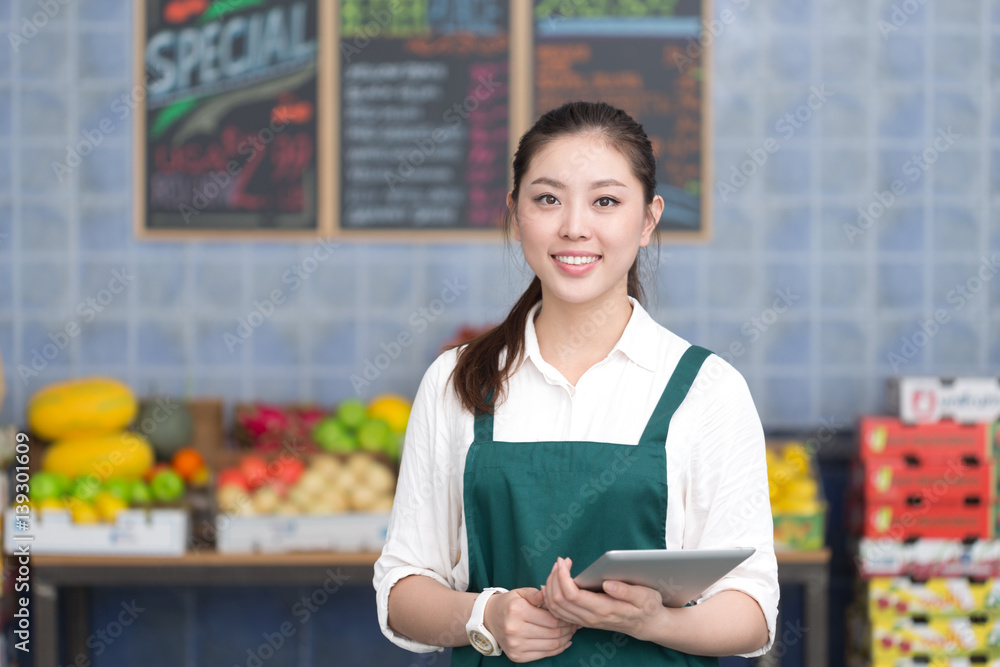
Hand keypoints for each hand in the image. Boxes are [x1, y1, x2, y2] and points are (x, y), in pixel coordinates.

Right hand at [483, 587, 576, 662]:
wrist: (489, 619)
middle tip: (575, 624)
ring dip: (565, 640)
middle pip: (552, 633)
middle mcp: (515, 629)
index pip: (550, 618)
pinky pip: (543, 655)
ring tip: (571, 632)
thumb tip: (550, 592)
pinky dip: (557, 650)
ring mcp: (515, 645)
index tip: (571, 614)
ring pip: (550, 645)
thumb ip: (537, 594)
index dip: (565, 618)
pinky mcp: (516, 656)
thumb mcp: (521, 592)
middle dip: (568, 629)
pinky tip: (564, 642)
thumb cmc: (509, 604)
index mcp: (517, 610)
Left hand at [542, 557, 666, 641]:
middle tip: (560, 562)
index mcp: (603, 609)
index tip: (563, 561)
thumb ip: (626, 591)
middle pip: (558, 600)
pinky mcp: (582, 620)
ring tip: (558, 568)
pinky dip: (551, 597)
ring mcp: (585, 621)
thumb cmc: (646, 607)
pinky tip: (556, 583)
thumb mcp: (645, 597)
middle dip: (554, 578)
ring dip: (551, 586)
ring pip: (555, 607)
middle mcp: (590, 618)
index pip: (571, 595)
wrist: (645, 624)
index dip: (562, 577)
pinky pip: (558, 612)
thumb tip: (607, 584)